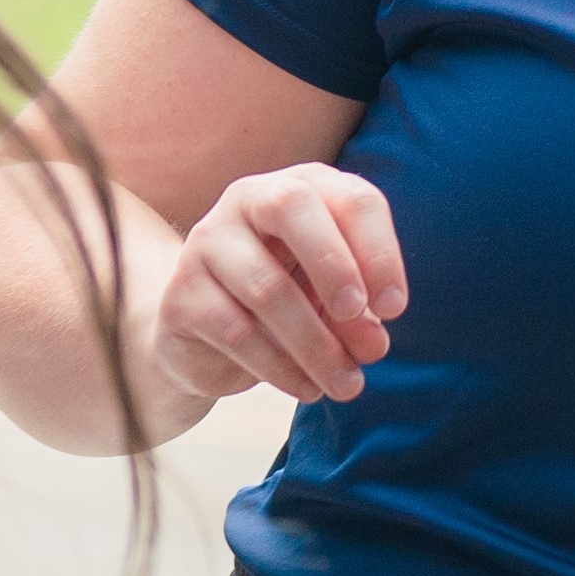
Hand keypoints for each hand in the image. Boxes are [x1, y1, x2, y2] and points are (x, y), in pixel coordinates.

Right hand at [148, 163, 410, 417]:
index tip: (394, 309)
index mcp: (303, 187)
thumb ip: (358, 312)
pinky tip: (306, 388)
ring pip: (267, 287)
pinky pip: (237, 332)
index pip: (352, 199)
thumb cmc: (290, 299)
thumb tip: (373, 344)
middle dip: (336, 267)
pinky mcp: (181, 295)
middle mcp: (249, 199)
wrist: (208, 338)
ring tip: (347, 385)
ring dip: (317, 345)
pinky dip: (281, 367)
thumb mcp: (332, 297)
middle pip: (292, 209)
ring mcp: (207, 243)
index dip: (379, 252)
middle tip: (362, 322)